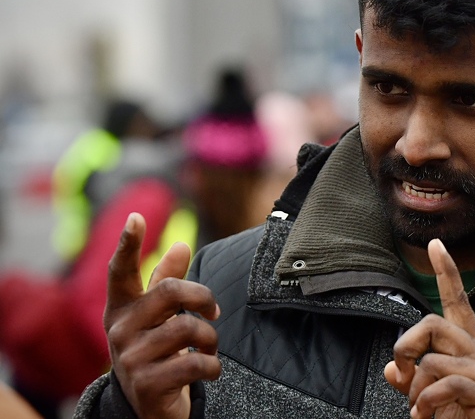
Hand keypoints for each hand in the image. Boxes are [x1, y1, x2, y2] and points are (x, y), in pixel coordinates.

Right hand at [104, 213, 221, 418]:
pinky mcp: (147, 384)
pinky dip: (212, 367)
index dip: (128, 244)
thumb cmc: (156, 349)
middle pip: (171, 292)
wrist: (148, 407)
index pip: (120, 272)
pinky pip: (195, 362)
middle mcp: (120, 331)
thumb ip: (166, 281)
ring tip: (208, 348)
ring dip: (211, 339)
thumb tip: (181, 244)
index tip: (135, 217)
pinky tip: (208, 371)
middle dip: (204, 299)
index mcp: (122, 308)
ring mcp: (130, 359)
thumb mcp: (157, 316)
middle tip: (213, 313)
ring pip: (188, 328)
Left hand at [384, 239, 474, 418]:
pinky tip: (426, 415)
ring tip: (420, 410)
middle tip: (404, 372)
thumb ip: (415, 380)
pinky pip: (446, 384)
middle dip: (407, 345)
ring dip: (415, 390)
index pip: (458, 300)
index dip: (447, 272)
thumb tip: (392, 368)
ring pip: (433, 360)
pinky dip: (426, 402)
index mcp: (471, 345)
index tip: (435, 245)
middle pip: (433, 324)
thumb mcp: (440, 396)